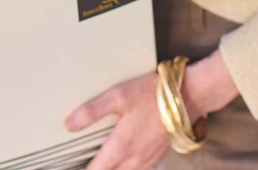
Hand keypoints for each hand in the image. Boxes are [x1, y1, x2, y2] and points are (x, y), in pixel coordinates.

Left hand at [64, 50, 238, 169]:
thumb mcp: (117, 96)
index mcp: (121, 147)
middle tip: (88, 165)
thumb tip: (69, 124)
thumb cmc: (152, 94)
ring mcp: (149, 158)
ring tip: (102, 164)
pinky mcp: (159, 153)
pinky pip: (140, 169)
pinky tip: (125, 161)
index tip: (72, 168)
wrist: (188, 96)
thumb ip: (91, 111)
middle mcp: (135, 158)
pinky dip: (128, 168)